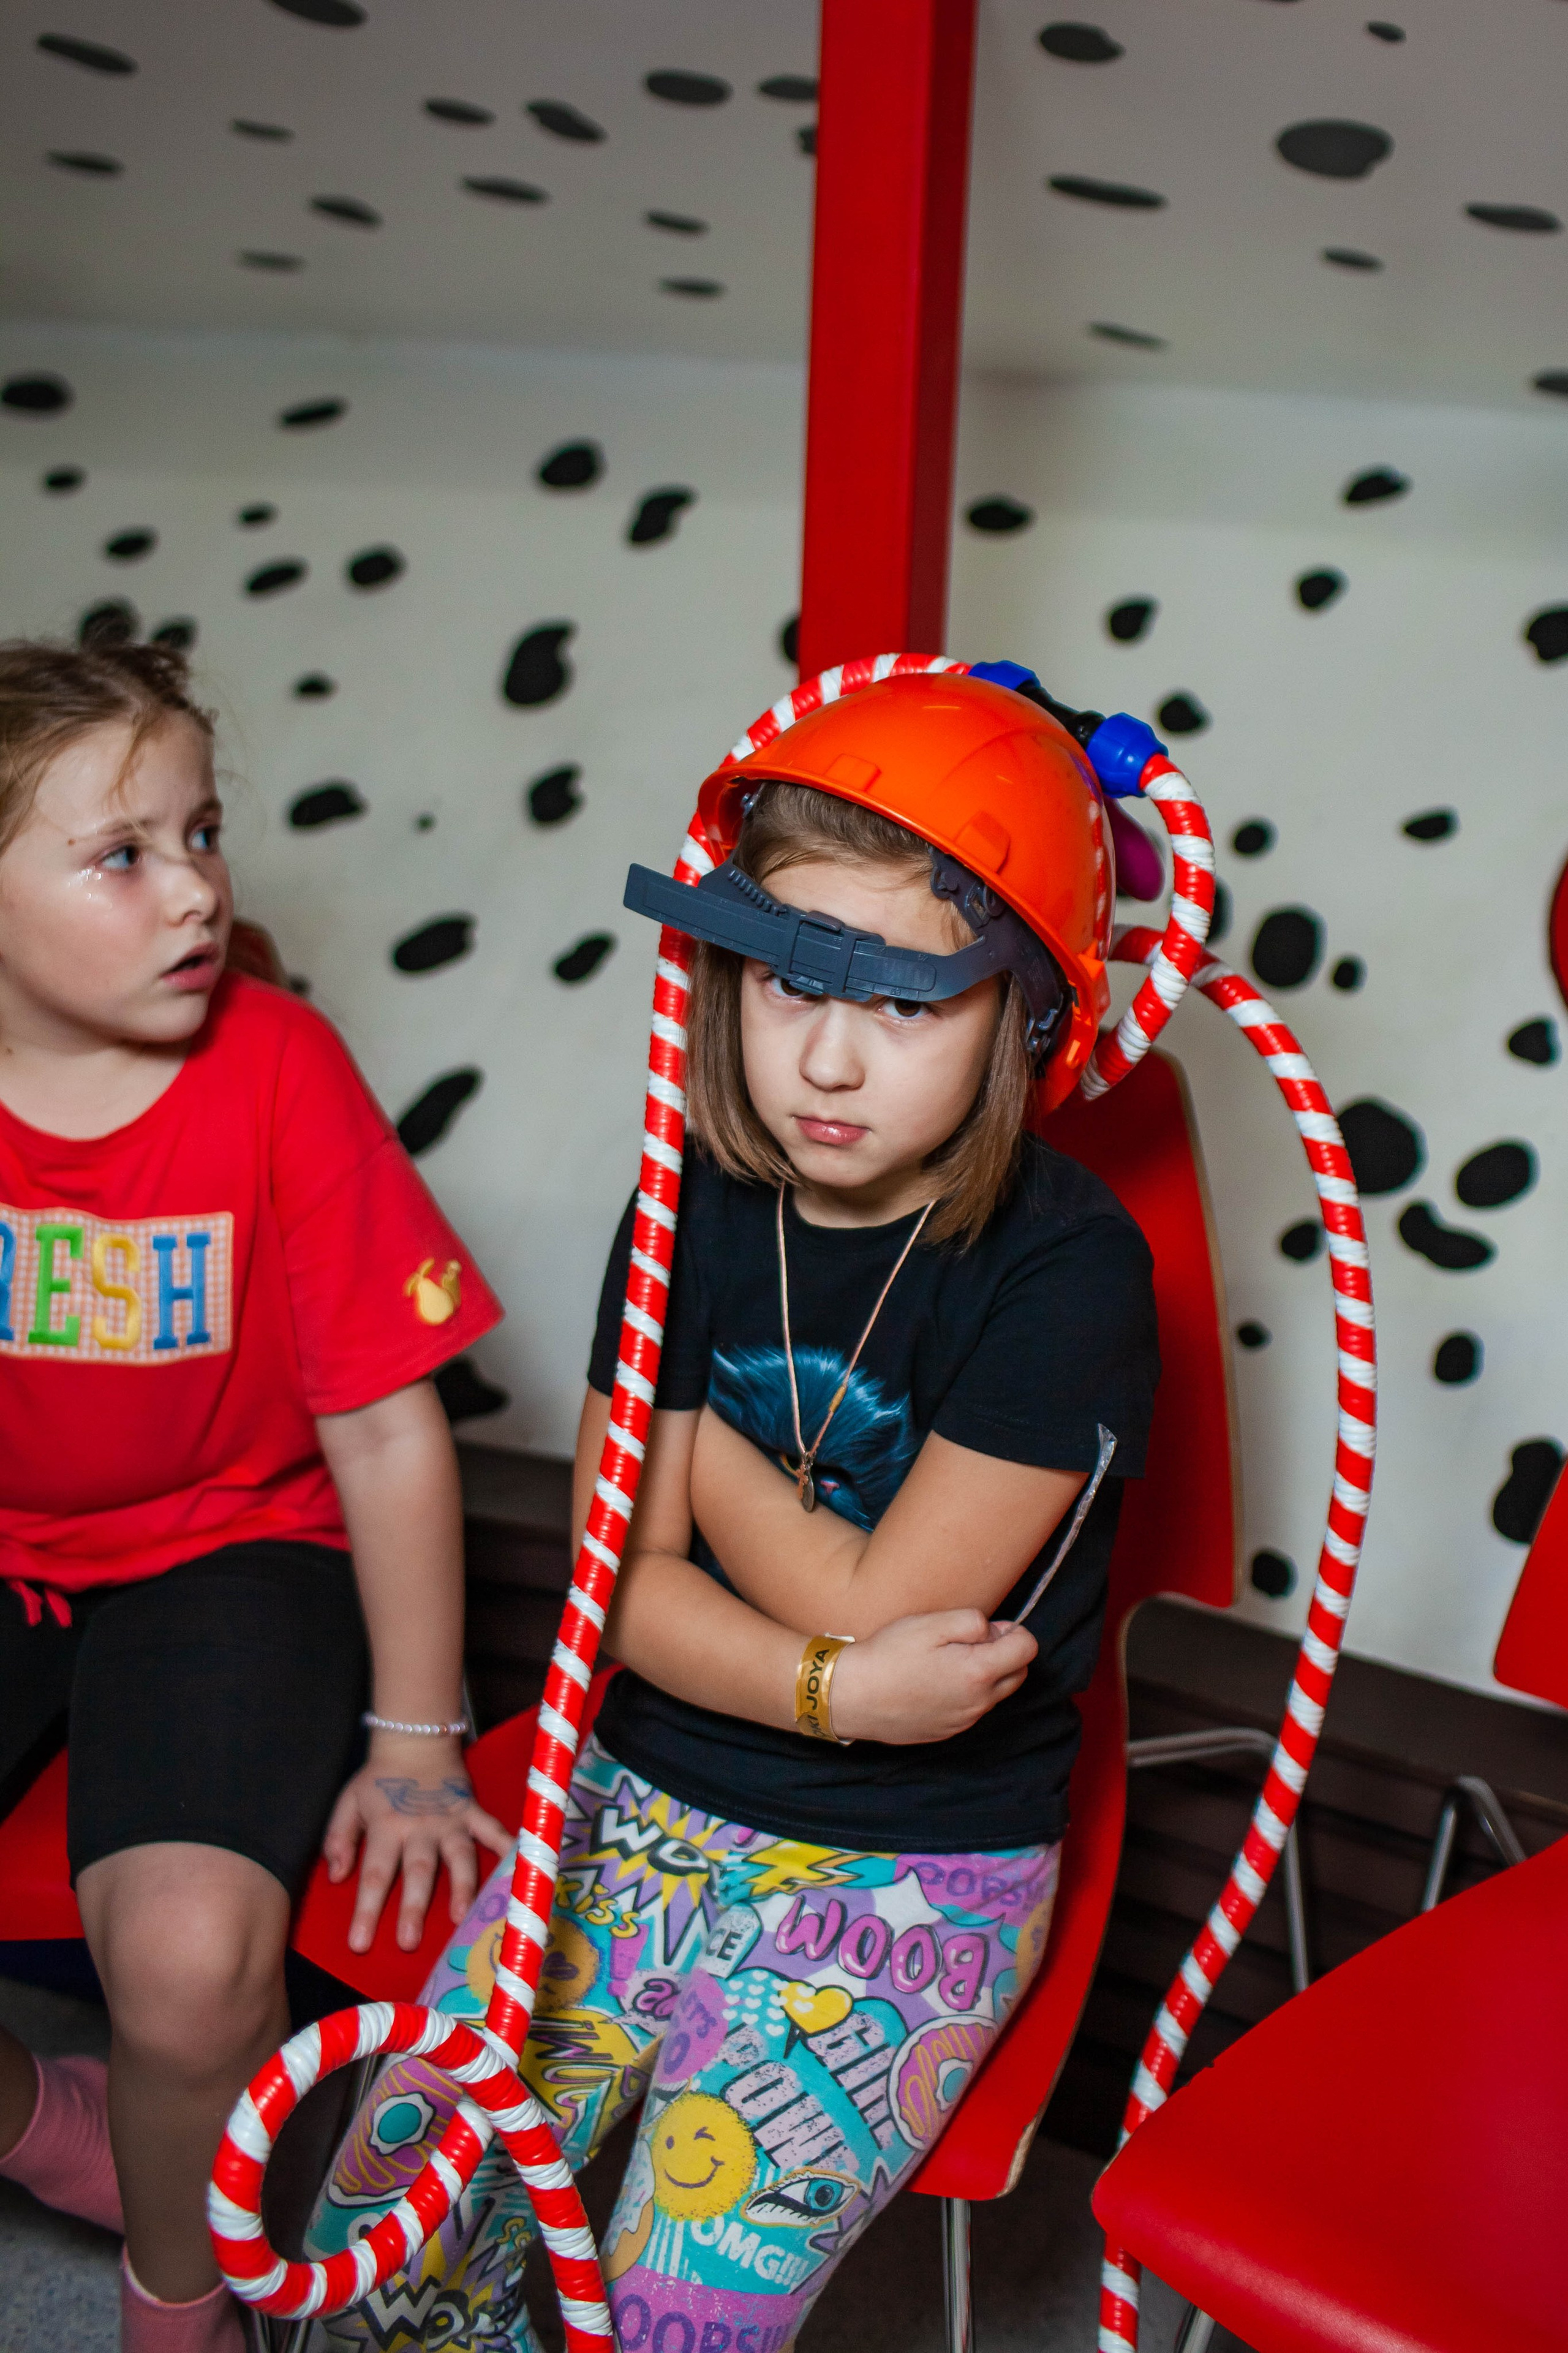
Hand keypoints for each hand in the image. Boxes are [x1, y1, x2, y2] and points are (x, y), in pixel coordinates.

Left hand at [321, 1735, 511, 1952]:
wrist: (415, 1740)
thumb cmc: (379, 1779)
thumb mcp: (348, 1802)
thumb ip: (338, 1838)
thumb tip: (337, 1876)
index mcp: (386, 1827)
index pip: (375, 1874)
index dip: (366, 1910)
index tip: (359, 1943)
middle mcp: (420, 1828)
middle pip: (418, 1871)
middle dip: (413, 1908)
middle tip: (408, 1942)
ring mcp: (450, 1820)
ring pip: (459, 1857)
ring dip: (461, 1888)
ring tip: (461, 1918)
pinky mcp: (471, 1812)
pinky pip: (492, 1830)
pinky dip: (507, 1847)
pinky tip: (517, 1867)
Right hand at [829, 1610, 1037, 1745]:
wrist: (851, 1696)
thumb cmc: (889, 1654)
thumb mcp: (931, 1623)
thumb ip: (973, 1621)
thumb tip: (994, 1631)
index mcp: (979, 1673)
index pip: (1027, 1649)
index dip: (1013, 1631)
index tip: (987, 1628)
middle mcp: (978, 1704)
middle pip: (1018, 1675)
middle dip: (1006, 1654)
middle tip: (970, 1640)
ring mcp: (962, 1721)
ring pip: (994, 1694)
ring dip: (985, 1675)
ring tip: (947, 1660)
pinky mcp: (946, 1731)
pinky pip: (970, 1709)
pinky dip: (965, 1693)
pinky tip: (933, 1681)